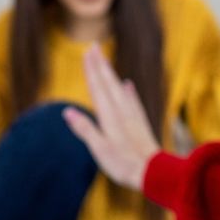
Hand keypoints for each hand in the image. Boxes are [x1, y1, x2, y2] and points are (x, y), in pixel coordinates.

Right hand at [64, 46, 161, 190]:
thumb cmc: (124, 164)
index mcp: (109, 116)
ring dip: (111, 73)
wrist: (154, 172)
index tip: (87, 52)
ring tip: (105, 61)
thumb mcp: (99, 149)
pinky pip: (133, 101)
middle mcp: (121, 112)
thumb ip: (84, 129)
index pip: (97, 88)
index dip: (91, 70)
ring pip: (120, 89)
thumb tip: (66, 111)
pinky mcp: (140, 124)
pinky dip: (129, 91)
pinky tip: (128, 85)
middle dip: (100, 64)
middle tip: (94, 46)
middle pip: (108, 83)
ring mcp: (132, 116)